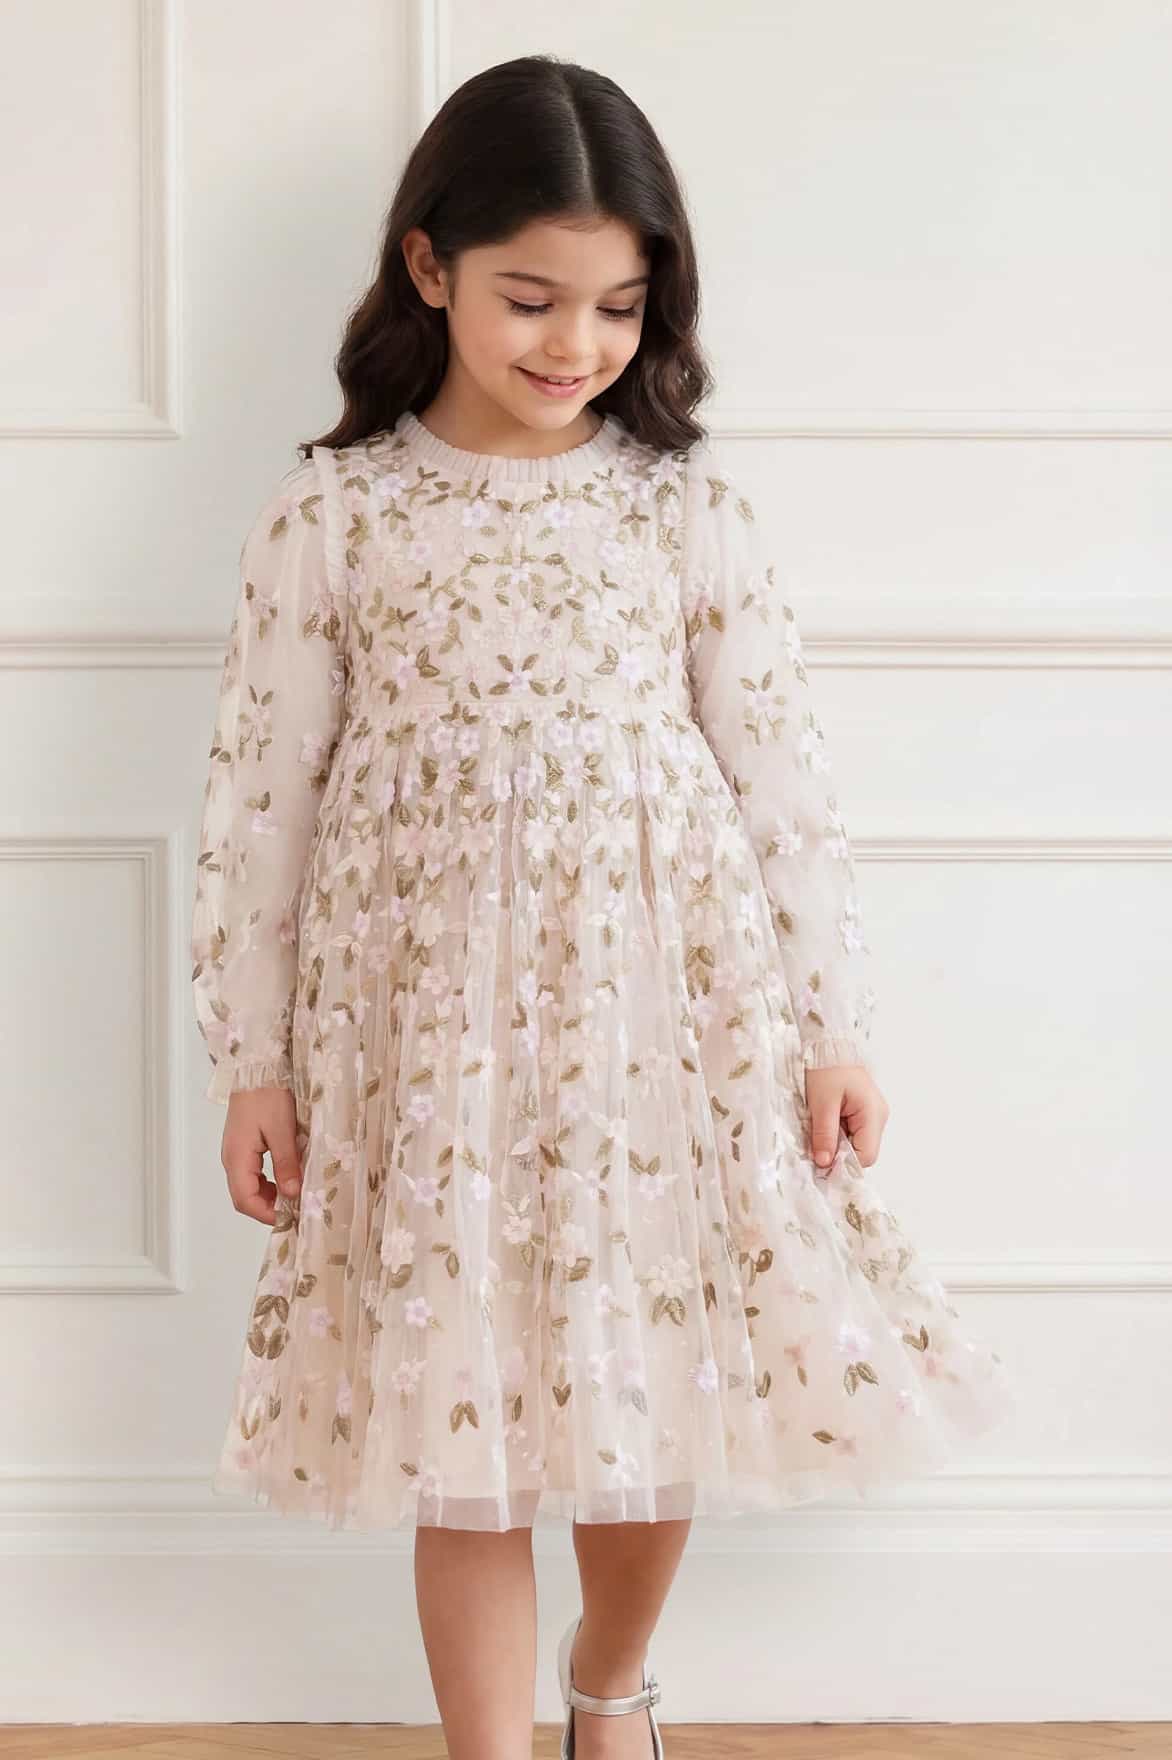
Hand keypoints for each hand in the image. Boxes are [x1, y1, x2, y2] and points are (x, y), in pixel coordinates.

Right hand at [221, 1085, 302, 1224]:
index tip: (291, 1217)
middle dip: (269, 1208)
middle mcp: (232, 1158)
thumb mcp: (282, 1130)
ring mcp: (235, 1152)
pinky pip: (252, 1173)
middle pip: (244, 1197)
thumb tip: (292, 1194)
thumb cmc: (268, 1095)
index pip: (245, 1200)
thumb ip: (286, 1163)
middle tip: (296, 1209)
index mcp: (237, 1157)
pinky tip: (286, 1178)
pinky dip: (268, 1182)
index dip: (267, 1214)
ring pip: (248, 1186)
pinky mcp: (243, 1145)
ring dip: (269, 1196)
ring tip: (294, 1195)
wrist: (257, 1068)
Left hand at [804, 1064, 888, 1172]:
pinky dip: (838, 1132)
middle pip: (862, 1151)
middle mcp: (878, 1116)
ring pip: (856, 1142)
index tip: (821, 1161)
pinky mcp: (864, 1110)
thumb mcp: (821, 1103)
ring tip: (820, 1127)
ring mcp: (873, 1113)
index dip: (844, 1163)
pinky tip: (825, 1121)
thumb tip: (825, 1164)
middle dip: (839, 1152)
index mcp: (873, 1114)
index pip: (866, 1156)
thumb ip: (824, 1135)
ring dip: (837, 1142)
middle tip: (816, 1143)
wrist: (827, 1044)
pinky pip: (853, 1131)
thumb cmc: (826, 1068)